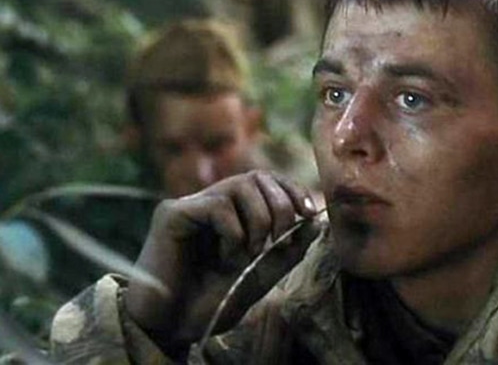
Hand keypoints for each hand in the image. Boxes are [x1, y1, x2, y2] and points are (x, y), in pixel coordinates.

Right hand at [124, 171, 318, 349]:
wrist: (175, 326)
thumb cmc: (214, 301)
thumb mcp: (262, 274)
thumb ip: (289, 250)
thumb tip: (318, 222)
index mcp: (232, 212)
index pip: (267, 181)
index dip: (292, 191)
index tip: (310, 213)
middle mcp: (211, 201)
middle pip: (258, 177)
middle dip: (281, 207)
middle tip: (278, 241)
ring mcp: (191, 205)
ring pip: (240, 186)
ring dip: (259, 222)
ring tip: (250, 254)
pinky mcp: (172, 213)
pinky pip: (217, 206)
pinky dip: (233, 233)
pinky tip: (225, 257)